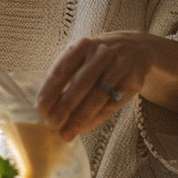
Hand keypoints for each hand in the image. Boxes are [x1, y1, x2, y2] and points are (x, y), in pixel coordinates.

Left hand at [36, 33, 153, 139]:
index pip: (64, 67)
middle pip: (82, 83)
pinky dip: (97, 118)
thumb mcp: (83, 57)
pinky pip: (112, 103)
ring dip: (81, 116)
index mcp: (84, 45)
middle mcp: (102, 53)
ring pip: (98, 95)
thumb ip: (66, 76)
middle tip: (52, 124)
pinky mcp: (133, 80)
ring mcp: (120, 66)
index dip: (51, 88)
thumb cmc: (99, 58)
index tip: (41, 107)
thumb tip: (46, 107)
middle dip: (65, 105)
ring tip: (67, 132)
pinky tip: (85, 127)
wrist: (137, 49)